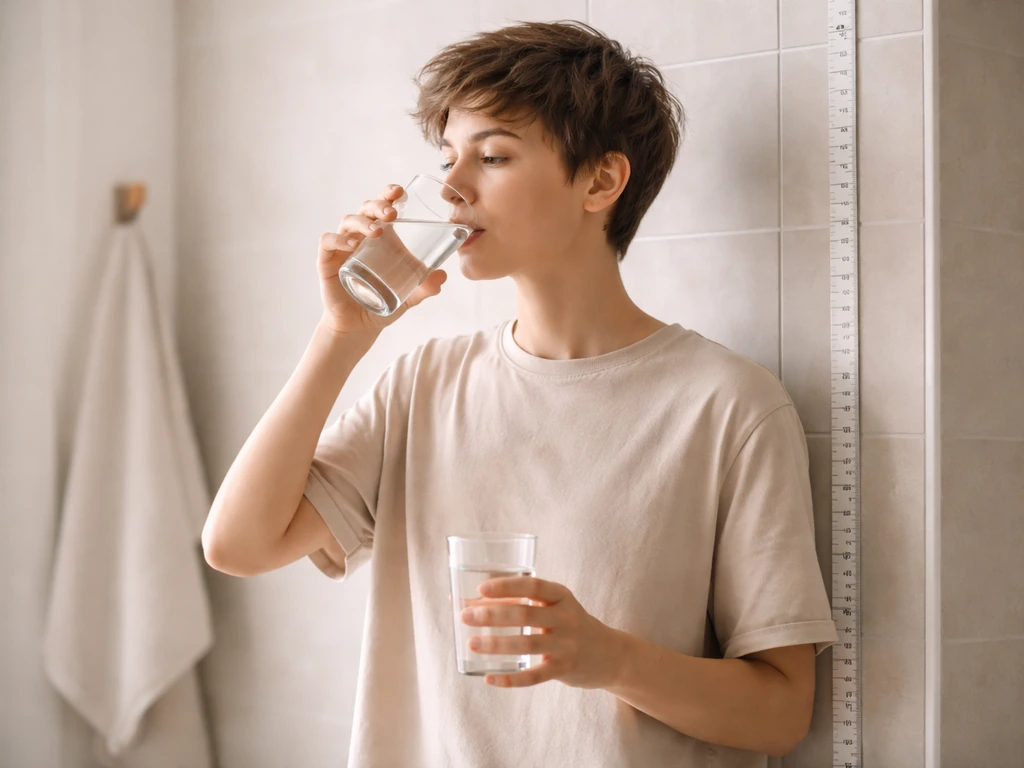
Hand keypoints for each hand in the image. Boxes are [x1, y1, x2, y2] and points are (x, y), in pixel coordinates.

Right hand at [316, 183, 447, 337]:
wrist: (360, 326)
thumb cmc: (383, 302)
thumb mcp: (410, 296)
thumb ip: (426, 287)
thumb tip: (442, 276)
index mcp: (380, 237)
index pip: (382, 207)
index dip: (389, 194)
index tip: (400, 192)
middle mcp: (360, 237)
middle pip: (365, 209)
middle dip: (378, 206)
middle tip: (392, 214)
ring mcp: (342, 247)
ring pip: (348, 222)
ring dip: (362, 222)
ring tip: (377, 232)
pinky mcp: (327, 261)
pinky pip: (328, 242)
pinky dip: (338, 239)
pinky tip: (352, 245)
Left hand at [460, 576, 626, 689]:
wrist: (609, 654)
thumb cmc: (568, 624)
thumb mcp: (552, 607)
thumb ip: (517, 602)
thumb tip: (466, 601)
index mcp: (561, 596)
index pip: (532, 586)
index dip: (506, 586)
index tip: (481, 589)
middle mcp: (566, 617)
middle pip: (524, 614)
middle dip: (492, 615)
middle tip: (465, 616)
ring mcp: (567, 644)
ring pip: (526, 644)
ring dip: (496, 644)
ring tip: (472, 643)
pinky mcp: (564, 669)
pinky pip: (534, 676)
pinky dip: (510, 679)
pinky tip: (489, 678)